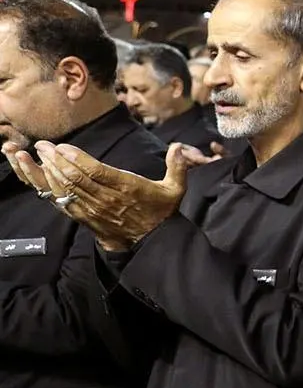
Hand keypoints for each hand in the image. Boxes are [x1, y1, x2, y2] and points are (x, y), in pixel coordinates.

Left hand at [14, 140, 200, 252]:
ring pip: (67, 189)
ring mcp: (94, 210)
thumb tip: (179, 147)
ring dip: (50, 171)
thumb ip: (178, 166)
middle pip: (76, 177)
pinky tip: (43, 177)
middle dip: (56, 160)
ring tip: (39, 156)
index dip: (76, 158)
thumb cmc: (161, 212)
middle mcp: (107, 199)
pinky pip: (64, 202)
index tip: (62, 146)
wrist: (152, 242)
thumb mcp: (176, 189)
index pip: (96, 171)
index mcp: (127, 188)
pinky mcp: (85, 218)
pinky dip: (52, 189)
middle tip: (43, 145)